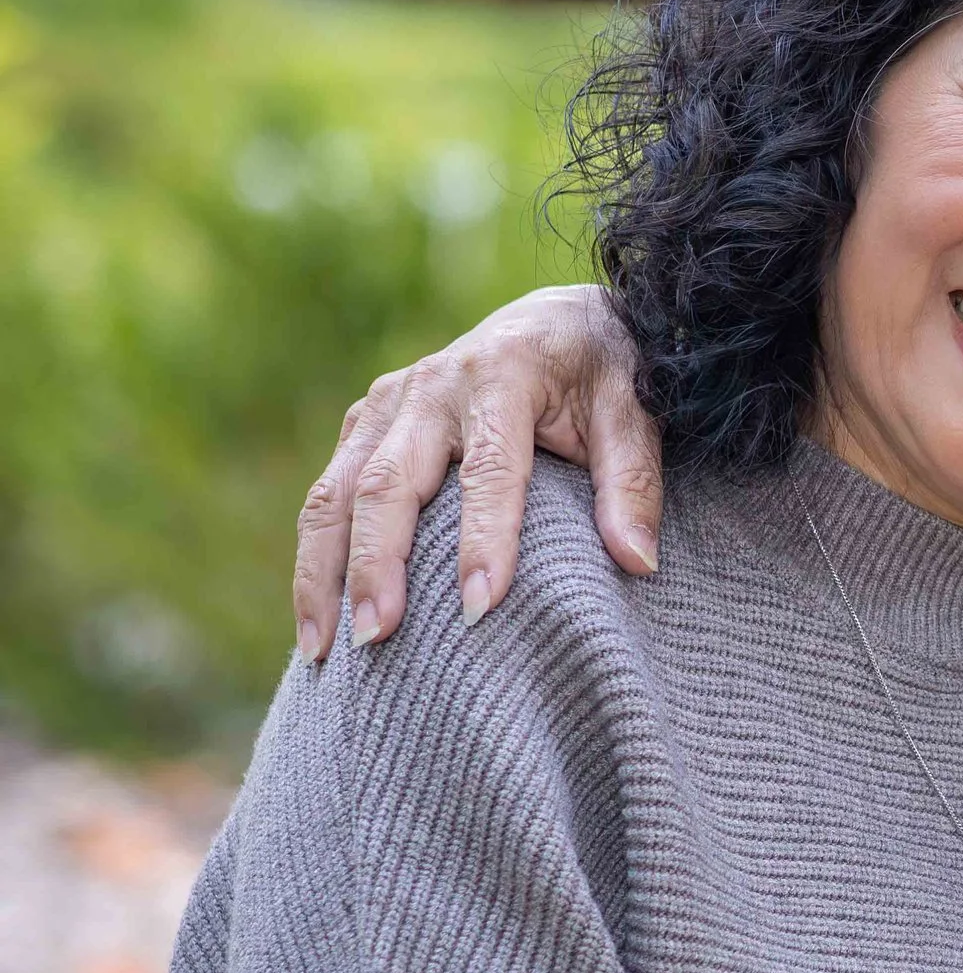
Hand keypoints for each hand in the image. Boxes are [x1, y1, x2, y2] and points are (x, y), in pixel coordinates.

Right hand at [294, 283, 660, 660]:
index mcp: (503, 374)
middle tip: (379, 639)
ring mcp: (389, 403)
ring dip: (323, 573)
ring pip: (336, 492)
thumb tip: (637, 561)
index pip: (489, 468)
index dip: (483, 539)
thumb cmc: (603, 373)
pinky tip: (318, 621)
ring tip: (322, 652)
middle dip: (377, 565)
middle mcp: (433, 386)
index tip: (479, 608)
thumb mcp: (635, 412)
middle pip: (388, 482)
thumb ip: (634, 483)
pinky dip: (316, 557)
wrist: (560, 320)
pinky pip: (329, 494)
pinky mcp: (367, 423)